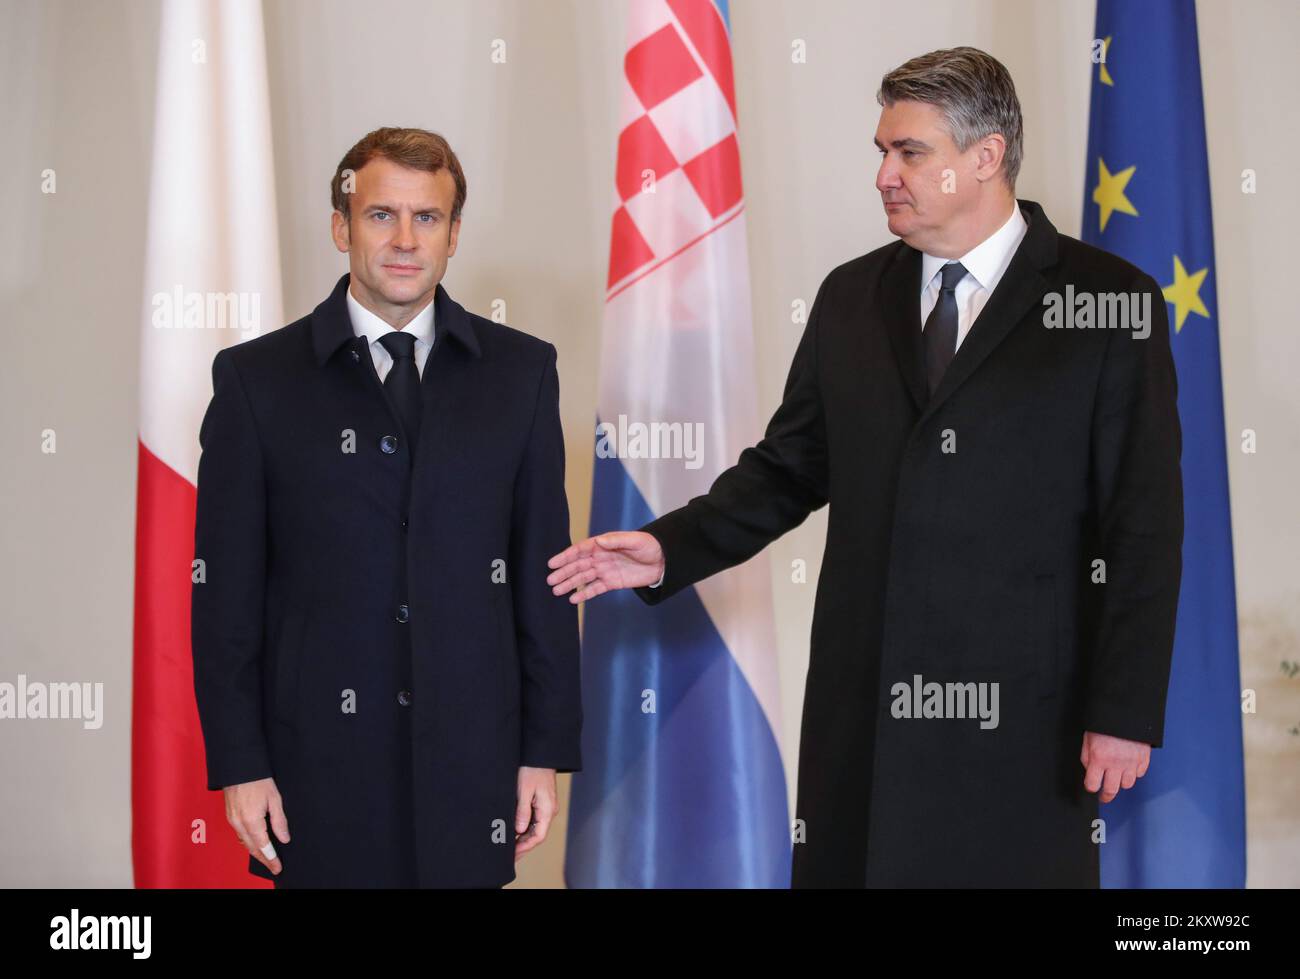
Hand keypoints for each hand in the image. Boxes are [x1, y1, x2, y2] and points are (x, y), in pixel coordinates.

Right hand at [223, 776, 289, 874]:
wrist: (239, 766)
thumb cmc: (258, 779)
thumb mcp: (274, 799)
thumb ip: (279, 821)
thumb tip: (284, 839)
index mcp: (251, 821)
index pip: (263, 846)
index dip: (271, 859)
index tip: (278, 867)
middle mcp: (239, 823)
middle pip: (252, 848)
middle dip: (263, 859)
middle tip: (274, 866)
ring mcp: (232, 820)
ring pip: (244, 842)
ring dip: (255, 851)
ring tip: (267, 857)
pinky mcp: (229, 816)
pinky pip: (239, 835)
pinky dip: (248, 842)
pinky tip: (255, 842)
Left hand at [514, 766, 556, 860]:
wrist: (540, 754)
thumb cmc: (532, 769)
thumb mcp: (524, 790)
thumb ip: (522, 811)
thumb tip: (519, 830)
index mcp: (547, 810)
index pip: (538, 837)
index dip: (525, 848)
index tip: (513, 855)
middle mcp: (549, 811)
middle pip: (537, 835)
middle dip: (523, 846)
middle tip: (508, 856)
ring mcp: (545, 807)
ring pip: (535, 828)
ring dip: (523, 838)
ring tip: (508, 846)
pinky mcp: (541, 802)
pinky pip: (533, 820)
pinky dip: (524, 828)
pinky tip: (514, 831)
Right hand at [546, 531, 664, 603]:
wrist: (664, 561)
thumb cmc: (650, 546)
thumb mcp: (634, 541)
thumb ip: (615, 541)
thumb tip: (598, 542)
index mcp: (603, 545)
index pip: (580, 551)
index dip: (565, 556)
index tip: (552, 563)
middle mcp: (601, 557)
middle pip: (578, 565)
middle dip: (563, 573)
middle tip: (549, 581)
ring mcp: (605, 570)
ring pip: (583, 578)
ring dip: (569, 584)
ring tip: (556, 591)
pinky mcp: (612, 582)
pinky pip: (595, 589)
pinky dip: (584, 594)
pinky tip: (573, 599)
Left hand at [1080, 731, 1150, 803]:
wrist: (1124, 711)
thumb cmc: (1103, 724)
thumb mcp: (1087, 740)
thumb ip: (1087, 758)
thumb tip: (1090, 772)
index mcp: (1098, 759)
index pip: (1092, 785)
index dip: (1091, 787)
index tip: (1092, 787)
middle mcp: (1115, 764)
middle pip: (1111, 790)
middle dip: (1106, 796)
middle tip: (1104, 796)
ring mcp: (1131, 763)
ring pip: (1127, 785)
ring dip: (1121, 782)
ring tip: (1117, 776)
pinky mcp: (1144, 759)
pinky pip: (1140, 774)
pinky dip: (1134, 772)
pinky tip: (1129, 766)